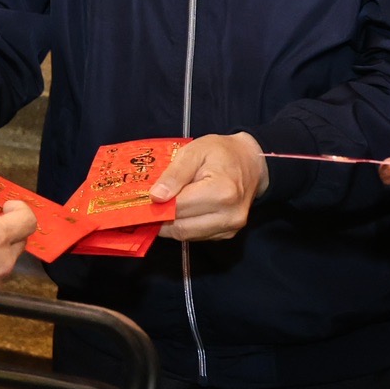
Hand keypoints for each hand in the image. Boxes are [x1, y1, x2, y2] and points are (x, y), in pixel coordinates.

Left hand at [151, 133, 266, 241]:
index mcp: (222, 192)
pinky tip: (176, 213)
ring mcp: (230, 228)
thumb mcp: (194, 152)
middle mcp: (229, 215)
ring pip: (188, 235)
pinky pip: (197, 236)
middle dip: (159, 219)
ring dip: (169, 226)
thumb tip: (156, 197)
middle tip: (144, 207)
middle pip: (182, 226)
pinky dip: (183, 227)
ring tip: (158, 209)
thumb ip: (174, 174)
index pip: (179, 207)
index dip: (156, 206)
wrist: (251, 162)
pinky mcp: (228, 234)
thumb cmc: (221, 153)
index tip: (139, 202)